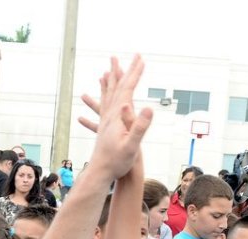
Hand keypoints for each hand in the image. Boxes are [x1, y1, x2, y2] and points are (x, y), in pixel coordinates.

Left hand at [77, 55, 153, 180]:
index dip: (134, 73)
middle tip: (132, 56)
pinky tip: (99, 97)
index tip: (141, 59)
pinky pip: (103, 107)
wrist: (99, 173)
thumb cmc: (117, 162)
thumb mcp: (132, 145)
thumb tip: (148, 107)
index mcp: (117, 116)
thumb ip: (139, 126)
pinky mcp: (104, 128)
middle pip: (118, 88)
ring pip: (108, 96)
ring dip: (111, 82)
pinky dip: (103, 99)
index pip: (127, 89)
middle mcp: (110, 115)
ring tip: (108, 71)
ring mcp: (106, 121)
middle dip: (126, 70)